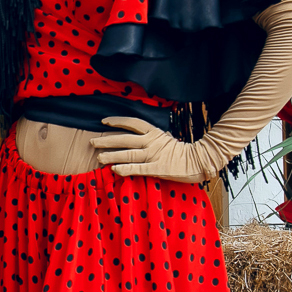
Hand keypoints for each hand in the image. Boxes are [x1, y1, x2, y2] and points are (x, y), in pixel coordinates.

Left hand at [91, 116, 220, 182]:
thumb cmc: (182, 151)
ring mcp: (154, 155)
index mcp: (154, 132)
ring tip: (99, 158)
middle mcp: (152, 142)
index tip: (104, 122)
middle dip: (107, 141)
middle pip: (125, 139)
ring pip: (129, 154)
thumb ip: (151, 137)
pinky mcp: (157, 169)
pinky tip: (114, 170)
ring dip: (112, 156)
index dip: (117, 121)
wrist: (199, 160)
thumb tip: (137, 136)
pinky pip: (138, 169)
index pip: (132, 123)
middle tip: (92, 142)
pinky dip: (125, 169)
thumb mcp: (166, 138)